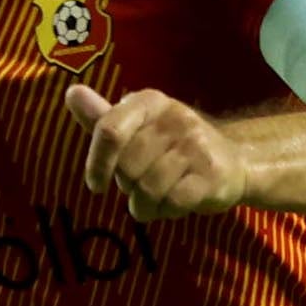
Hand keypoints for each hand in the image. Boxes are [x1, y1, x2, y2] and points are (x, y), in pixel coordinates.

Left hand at [65, 83, 250, 219]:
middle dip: (127, 186)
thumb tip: (71, 93)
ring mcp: (196, 145)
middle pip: (126, 168)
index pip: (109, 131)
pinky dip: (165, 212)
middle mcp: (174, 117)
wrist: (234, 162)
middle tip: (141, 184)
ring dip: (144, 205)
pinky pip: (171, 203)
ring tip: (155, 198)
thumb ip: (103, 118)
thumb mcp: (138, 128)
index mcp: (150, 102)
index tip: (95, 185)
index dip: (96, 163)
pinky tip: (172, 205)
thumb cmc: (173, 147)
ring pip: (147, 190)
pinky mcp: (212, 174)